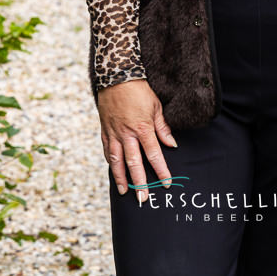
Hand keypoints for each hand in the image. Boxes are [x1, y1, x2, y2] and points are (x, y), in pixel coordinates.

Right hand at [95, 78, 176, 203]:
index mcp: (142, 128)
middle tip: (143, 198)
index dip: (161, 170)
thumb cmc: (139, 90)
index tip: (167, 182)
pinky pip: (106, 150)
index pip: (154, 155)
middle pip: (134, 163)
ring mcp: (114, 133)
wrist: (116, 77)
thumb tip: (172, 145)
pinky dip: (110, 162)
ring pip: (116, 161)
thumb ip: (163, 128)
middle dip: (139, 183)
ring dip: (121, 178)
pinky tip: (113, 171)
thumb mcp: (156, 107)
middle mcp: (127, 134)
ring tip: (124, 192)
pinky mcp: (105, 130)